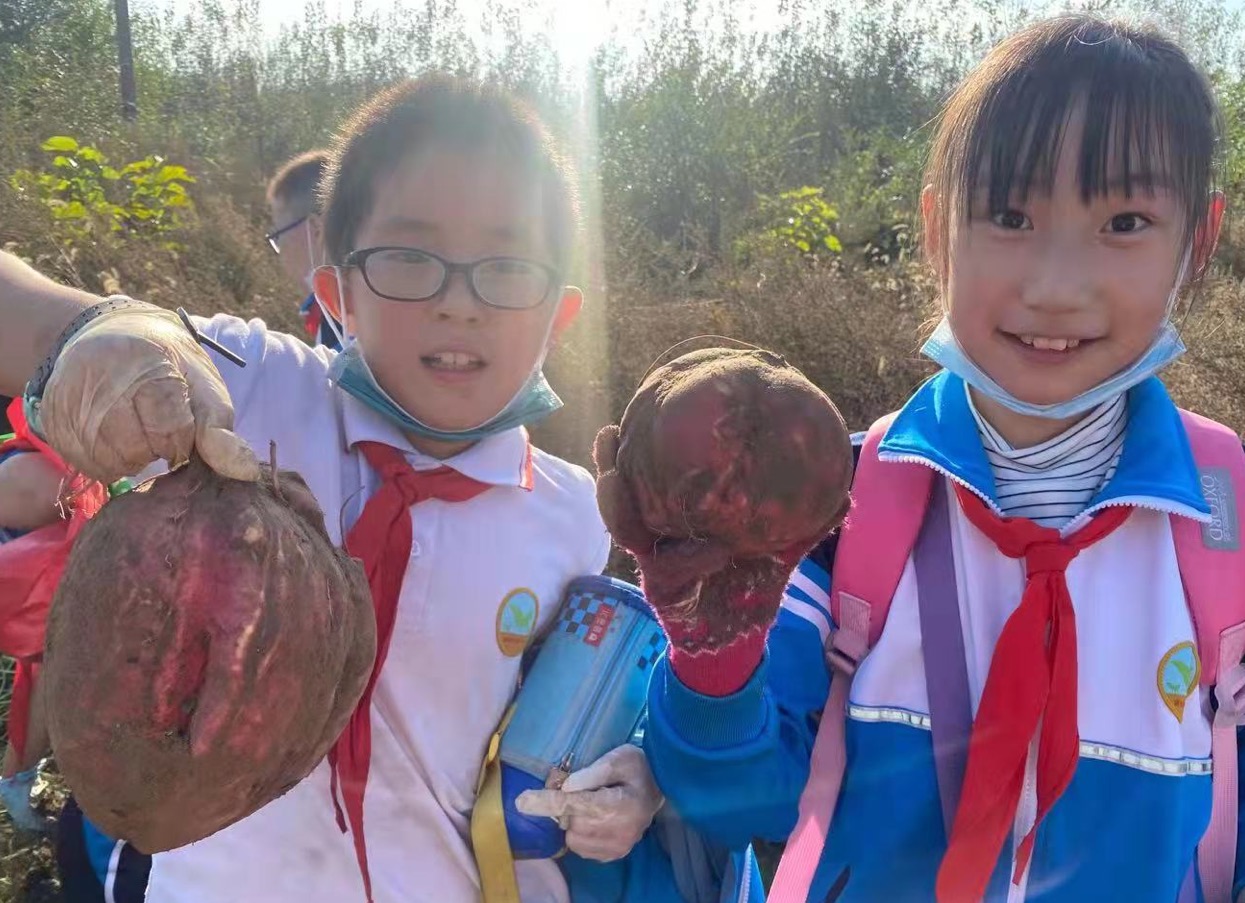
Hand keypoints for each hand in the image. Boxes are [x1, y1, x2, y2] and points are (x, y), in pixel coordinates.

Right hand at [39, 307, 257, 484]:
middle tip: (155, 426)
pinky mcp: (51, 418)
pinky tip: (113, 436)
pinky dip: (106, 460)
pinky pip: (85, 464)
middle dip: (156, 448)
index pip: (170, 430)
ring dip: (130, 457)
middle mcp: (99, 379)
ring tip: (135, 429)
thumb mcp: (204, 386)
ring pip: (108, 462)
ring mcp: (69, 399)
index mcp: (147, 364)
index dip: (181, 438)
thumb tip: (245, 473)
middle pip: (136, 450)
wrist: (111, 334)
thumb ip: (221, 430)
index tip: (181, 427)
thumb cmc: (169, 365)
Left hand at [514, 745, 662, 862]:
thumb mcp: (620, 757)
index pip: (576, 805)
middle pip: (571, 821)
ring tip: (591, 805)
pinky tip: (594, 819)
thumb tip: (565, 787)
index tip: (522, 801)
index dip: (547, 802)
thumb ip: (593, 772)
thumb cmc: (638, 768)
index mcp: (622, 804)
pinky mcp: (614, 855)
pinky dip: (580, 833)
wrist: (661, 790)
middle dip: (566, 806)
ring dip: (573, 820)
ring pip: (573, 837)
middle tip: (578, 789)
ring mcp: (618, 847)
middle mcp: (620, 831)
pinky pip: (581, 847)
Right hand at [594, 424, 808, 694]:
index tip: (637, 408)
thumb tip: (845, 494)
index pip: (650, 467)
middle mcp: (659, 529)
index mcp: (680, 509)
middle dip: (610, 462)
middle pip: (620, 489)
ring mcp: (653, 558)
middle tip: (610, 435)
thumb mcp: (778, 548)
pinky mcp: (658, 589)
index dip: (634, 440)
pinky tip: (715, 550)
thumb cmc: (752, 585)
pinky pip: (665, 568)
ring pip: (623, 523)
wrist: (739, 637)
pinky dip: (689, 557)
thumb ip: (804, 522)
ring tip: (617, 477)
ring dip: (618, 502)